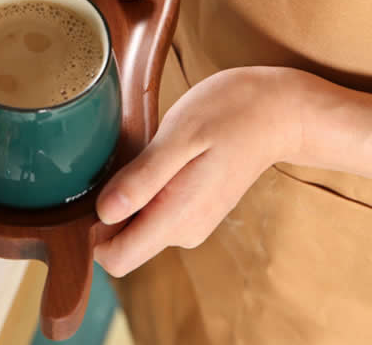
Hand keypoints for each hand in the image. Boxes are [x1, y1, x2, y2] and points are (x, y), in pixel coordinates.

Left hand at [93, 66, 301, 276]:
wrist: (278, 113)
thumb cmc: (229, 114)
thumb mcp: (180, 136)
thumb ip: (143, 179)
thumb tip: (104, 213)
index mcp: (177, 218)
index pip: (116, 258)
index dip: (93, 231)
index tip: (94, 189)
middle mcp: (183, 231)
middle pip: (121, 243)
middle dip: (107, 211)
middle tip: (123, 162)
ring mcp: (190, 224)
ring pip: (135, 227)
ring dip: (127, 197)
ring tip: (146, 155)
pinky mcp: (193, 211)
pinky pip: (151, 213)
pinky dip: (143, 191)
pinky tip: (157, 160)